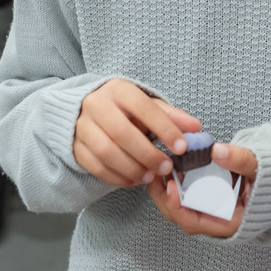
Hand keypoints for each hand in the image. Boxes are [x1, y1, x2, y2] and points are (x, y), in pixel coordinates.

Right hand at [75, 79, 202, 188]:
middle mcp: (96, 105)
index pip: (144, 108)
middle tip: (166, 168)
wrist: (85, 110)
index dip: (165, 128)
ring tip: (149, 176)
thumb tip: (195, 127)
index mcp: (119, 90)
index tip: (182, 147)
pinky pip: (94, 166)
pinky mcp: (75, 146)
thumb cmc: (124, 109)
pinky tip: (133, 180)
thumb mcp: (147, 105)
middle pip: (122, 133)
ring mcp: (82, 126)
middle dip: (147, 154)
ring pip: (106, 151)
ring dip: (131, 168)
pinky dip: (116, 177)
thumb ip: (171, 116)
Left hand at [147, 142, 257, 237]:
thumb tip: (217, 151)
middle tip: (155, 173)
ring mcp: (210, 210)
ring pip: (179, 207)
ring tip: (158, 167)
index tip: (171, 186)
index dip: (178, 207)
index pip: (194, 223)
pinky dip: (175, 183)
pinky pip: (186, 196)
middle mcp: (216, 221)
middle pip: (180, 216)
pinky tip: (170, 166)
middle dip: (164, 197)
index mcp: (229, 223)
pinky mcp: (207, 199)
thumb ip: (241, 161)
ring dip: (165, 189)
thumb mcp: (260, 169)